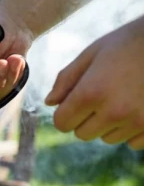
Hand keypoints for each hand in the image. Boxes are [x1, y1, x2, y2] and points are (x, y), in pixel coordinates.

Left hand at [45, 16, 143, 149]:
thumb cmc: (130, 42)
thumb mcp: (94, 53)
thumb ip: (67, 78)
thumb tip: (50, 102)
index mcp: (91, 92)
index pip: (62, 123)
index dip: (65, 112)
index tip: (75, 100)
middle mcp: (113, 112)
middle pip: (82, 134)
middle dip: (86, 118)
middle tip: (103, 95)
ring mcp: (137, 122)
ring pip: (107, 138)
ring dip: (110, 124)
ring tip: (125, 97)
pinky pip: (132, 143)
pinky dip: (132, 129)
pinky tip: (140, 106)